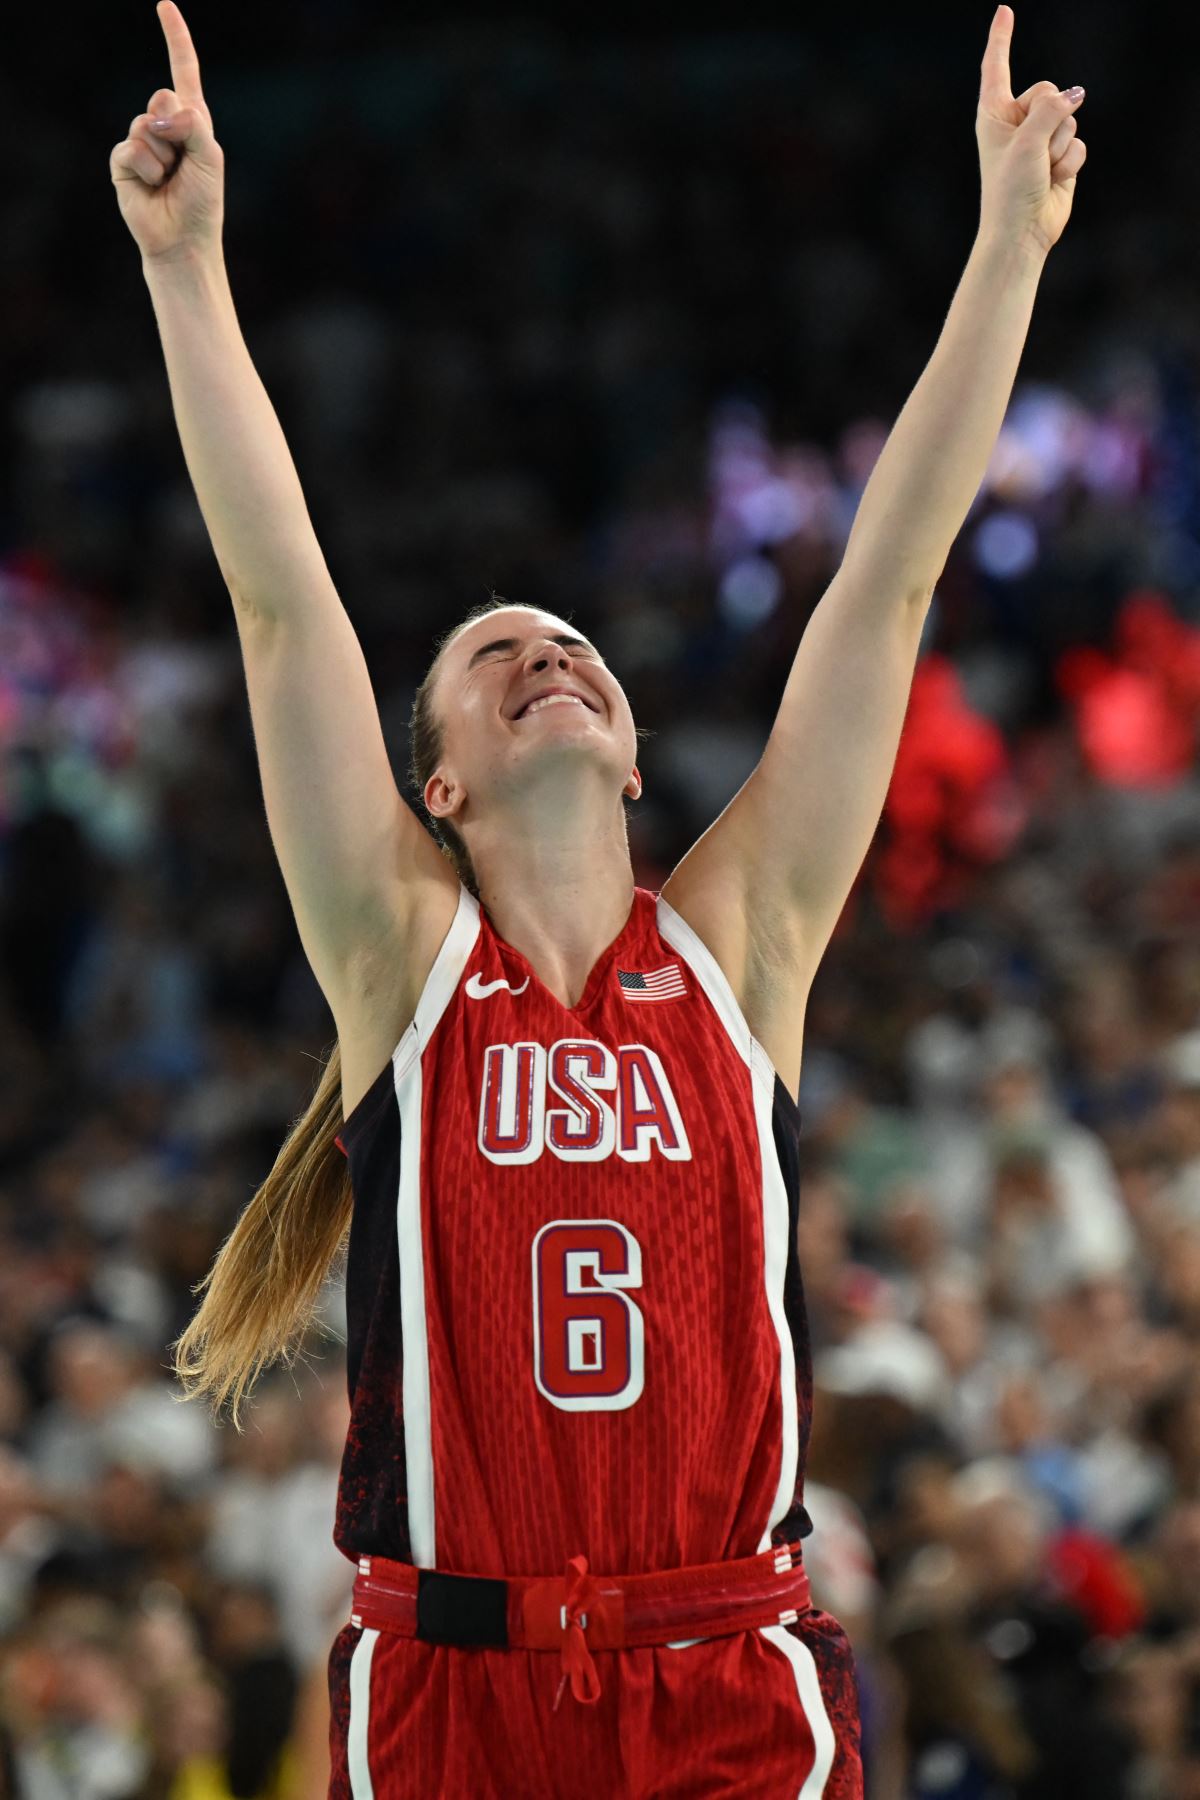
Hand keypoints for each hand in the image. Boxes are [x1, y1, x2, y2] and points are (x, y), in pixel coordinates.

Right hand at [109, 1, 223, 264]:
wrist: (183, 240)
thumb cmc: (202, 201)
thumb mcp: (209, 156)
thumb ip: (192, 125)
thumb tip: (158, 112)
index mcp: (192, 120)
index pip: (183, 72)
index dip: (175, 39)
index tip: (165, 6)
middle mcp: (165, 125)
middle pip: (162, 96)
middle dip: (176, 128)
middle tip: (182, 163)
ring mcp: (142, 141)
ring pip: (145, 124)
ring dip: (163, 156)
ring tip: (169, 180)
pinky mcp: (123, 161)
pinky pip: (131, 148)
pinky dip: (147, 169)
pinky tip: (152, 187)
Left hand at [976, 5, 1087, 255]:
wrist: (1021, 233)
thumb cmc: (1010, 190)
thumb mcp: (1026, 141)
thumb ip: (1051, 109)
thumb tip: (1076, 95)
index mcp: (993, 114)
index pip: (997, 67)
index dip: (1001, 39)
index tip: (1004, 10)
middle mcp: (1016, 123)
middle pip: (1049, 90)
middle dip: (1051, 118)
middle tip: (1035, 151)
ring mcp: (1039, 139)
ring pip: (1068, 118)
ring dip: (1060, 147)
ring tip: (1042, 171)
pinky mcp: (1059, 157)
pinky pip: (1078, 144)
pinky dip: (1070, 163)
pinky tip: (1054, 181)